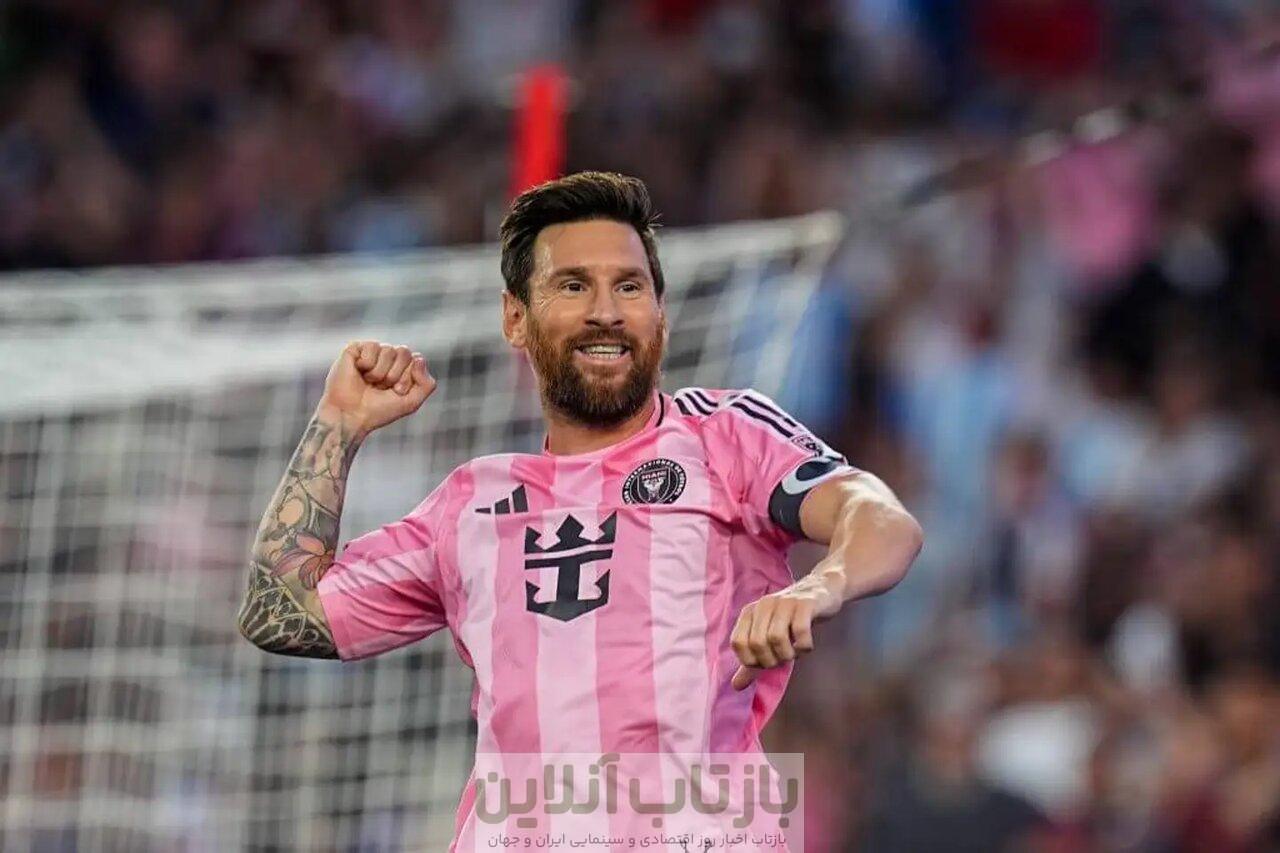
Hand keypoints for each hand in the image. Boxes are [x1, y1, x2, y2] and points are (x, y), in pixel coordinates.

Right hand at [317, 341, 436, 435]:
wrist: (351, 416)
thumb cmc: (379, 410)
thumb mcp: (411, 402)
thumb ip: (427, 384)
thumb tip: (419, 357)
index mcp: (403, 366)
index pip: (417, 359)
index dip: (407, 378)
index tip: (397, 392)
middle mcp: (389, 356)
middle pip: (404, 352)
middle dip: (395, 374)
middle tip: (381, 387)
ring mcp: (372, 351)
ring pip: (388, 350)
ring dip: (379, 373)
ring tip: (369, 382)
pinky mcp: (355, 348)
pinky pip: (372, 347)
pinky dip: (366, 364)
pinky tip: (358, 372)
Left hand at [729, 575, 841, 690]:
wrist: (822, 589)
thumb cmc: (792, 618)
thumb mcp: (768, 636)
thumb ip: (752, 662)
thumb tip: (736, 686)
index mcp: (750, 612)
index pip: (738, 643)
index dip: (751, 660)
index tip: (766, 661)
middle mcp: (764, 605)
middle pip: (757, 643)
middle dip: (771, 660)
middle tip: (784, 658)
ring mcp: (785, 603)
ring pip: (777, 638)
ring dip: (788, 654)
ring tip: (795, 652)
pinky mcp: (805, 605)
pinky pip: (801, 631)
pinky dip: (804, 646)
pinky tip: (807, 645)